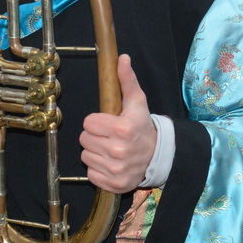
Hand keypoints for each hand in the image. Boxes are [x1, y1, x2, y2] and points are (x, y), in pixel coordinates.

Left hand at [80, 55, 157, 194]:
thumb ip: (126, 80)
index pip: (88, 123)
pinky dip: (98, 169)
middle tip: (109, 136)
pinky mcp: (113, 184)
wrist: (159, 155)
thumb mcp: (137, 101)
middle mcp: (118, 150)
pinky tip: (111, 162)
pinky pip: (91, 173)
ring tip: (110, 149)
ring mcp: (116, 169)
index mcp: (123, 129)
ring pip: (86, 156)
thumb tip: (121, 58)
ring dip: (95, 152)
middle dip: (94, 136)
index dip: (97, 121)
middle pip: (84, 140)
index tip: (109, 123)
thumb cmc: (143, 126)